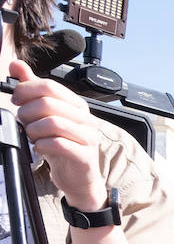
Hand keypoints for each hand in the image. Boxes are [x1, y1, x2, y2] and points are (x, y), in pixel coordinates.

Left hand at [9, 61, 105, 210]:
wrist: (79, 178)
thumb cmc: (63, 146)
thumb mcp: (46, 115)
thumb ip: (33, 89)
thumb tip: (16, 65)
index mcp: (77, 105)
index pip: (49, 86)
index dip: (26, 91)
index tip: (16, 100)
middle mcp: (86, 119)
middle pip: (48, 103)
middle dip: (27, 113)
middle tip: (24, 123)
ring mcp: (88, 138)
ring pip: (52, 123)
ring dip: (33, 130)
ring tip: (32, 137)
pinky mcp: (85, 156)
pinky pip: (57, 144)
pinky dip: (41, 146)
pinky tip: (40, 148)